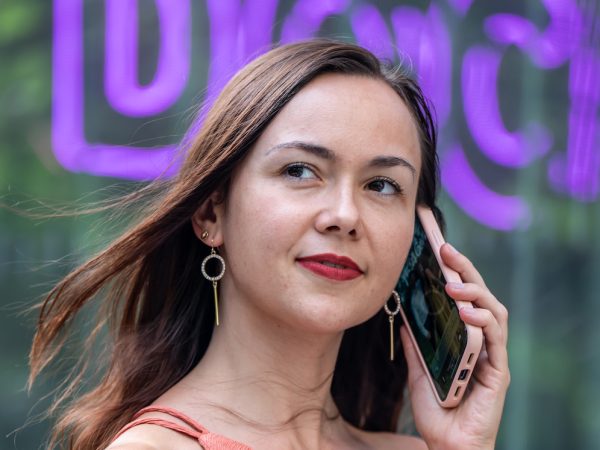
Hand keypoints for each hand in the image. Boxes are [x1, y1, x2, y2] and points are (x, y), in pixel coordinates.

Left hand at [400, 243, 509, 449]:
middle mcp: (482, 341)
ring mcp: (492, 354)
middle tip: (446, 250)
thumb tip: (402, 315)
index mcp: (464, 337)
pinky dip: (483, 322)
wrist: (447, 444)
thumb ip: (415, 343)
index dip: (454, 271)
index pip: (463, 296)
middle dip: (465, 270)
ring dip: (475, 293)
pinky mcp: (498, 371)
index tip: (437, 247)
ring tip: (453, 283)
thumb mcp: (418, 369)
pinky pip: (496, 340)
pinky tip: (467, 313)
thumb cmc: (437, 409)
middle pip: (480, 296)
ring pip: (494, 311)